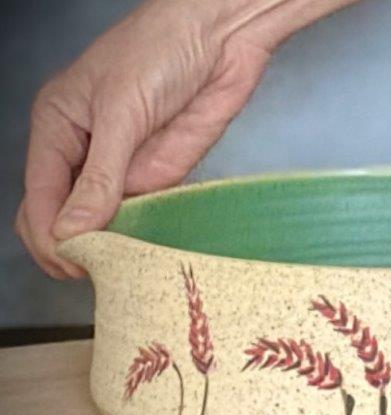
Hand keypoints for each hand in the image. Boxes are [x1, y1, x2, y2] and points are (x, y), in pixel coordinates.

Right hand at [15, 0, 353, 278]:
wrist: (223, 37)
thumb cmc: (161, 48)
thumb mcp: (120, 111)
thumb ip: (99, 175)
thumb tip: (72, 230)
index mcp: (58, 127)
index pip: (38, 197)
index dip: (49, 237)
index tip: (72, 266)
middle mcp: (87, 151)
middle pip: (64, 216)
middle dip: (72, 249)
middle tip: (95, 273)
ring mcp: (126, 165)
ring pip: (106, 223)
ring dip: (112, 248)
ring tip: (123, 269)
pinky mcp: (165, 173)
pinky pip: (148, 216)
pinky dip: (146, 237)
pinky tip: (150, 253)